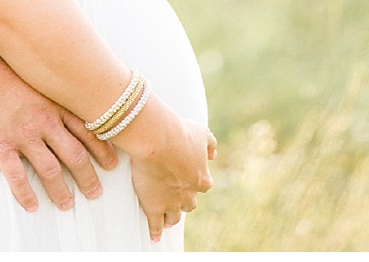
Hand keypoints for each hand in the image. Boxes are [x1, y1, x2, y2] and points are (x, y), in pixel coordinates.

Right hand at [0, 61, 117, 213]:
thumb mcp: (35, 72)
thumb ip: (50, 88)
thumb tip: (60, 95)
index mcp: (54, 105)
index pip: (87, 132)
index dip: (102, 151)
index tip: (111, 164)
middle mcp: (44, 123)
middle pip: (75, 156)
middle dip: (88, 178)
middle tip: (94, 192)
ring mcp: (23, 135)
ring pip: (50, 170)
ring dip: (61, 191)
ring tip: (66, 203)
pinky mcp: (1, 145)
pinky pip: (17, 176)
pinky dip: (25, 194)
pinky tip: (31, 204)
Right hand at [121, 99, 215, 241]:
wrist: (157, 140)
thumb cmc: (178, 133)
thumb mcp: (201, 133)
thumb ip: (209, 143)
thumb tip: (213, 154)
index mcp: (201, 178)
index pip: (202, 185)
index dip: (194, 184)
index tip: (188, 182)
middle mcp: (189, 193)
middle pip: (188, 204)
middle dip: (183, 202)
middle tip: (175, 201)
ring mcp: (171, 202)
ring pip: (174, 216)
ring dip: (171, 218)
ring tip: (166, 220)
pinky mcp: (155, 206)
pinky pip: (156, 223)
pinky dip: (156, 231)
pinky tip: (155, 235)